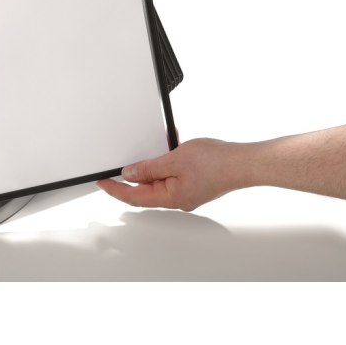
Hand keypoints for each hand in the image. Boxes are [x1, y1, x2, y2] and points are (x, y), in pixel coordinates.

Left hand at [97, 138, 246, 211]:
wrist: (244, 162)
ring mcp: (188, 191)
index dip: (115, 189)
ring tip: (152, 148)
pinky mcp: (196, 183)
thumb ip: (149, 167)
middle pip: (146, 189)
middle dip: (133, 174)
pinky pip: (174, 173)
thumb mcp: (174, 159)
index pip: (133, 196)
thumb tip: (130, 173)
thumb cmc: (216, 163)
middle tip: (119, 165)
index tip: (102, 183)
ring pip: (161, 178)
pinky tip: (172, 146)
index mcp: (170, 197)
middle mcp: (179, 198)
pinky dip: (169, 159)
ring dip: (153, 163)